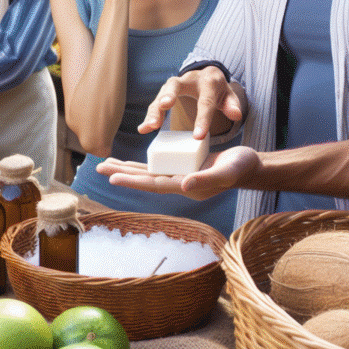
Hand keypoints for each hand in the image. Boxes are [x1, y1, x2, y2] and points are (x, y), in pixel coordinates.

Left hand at [96, 146, 260, 200]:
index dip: (133, 181)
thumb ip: (207, 179)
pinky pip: (157, 165)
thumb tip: (184, 185)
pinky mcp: (181, 166)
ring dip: (127, 168)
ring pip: (147, 172)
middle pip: (145, 179)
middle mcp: (178, 182)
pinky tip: (130, 161)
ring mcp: (179, 175)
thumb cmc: (240, 168)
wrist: (249, 165)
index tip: (113, 178)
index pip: (153, 184)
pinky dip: (142, 163)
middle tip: (99, 168)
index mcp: (186, 186)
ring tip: (107, 164)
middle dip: (122, 173)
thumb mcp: (226, 171)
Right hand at [140, 67, 243, 139]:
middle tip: (164, 106)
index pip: (205, 101)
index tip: (198, 136)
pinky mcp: (164, 94)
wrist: (205, 75)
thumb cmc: (217, 89)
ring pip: (160, 95)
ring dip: (154, 110)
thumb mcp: (228, 95)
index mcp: (207, 81)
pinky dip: (149, 116)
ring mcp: (173, 86)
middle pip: (174, 86)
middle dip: (168, 95)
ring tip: (150, 126)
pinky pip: (155, 104)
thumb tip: (236, 115)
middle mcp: (186, 80)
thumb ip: (232, 104)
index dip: (202, 119)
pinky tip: (143, 129)